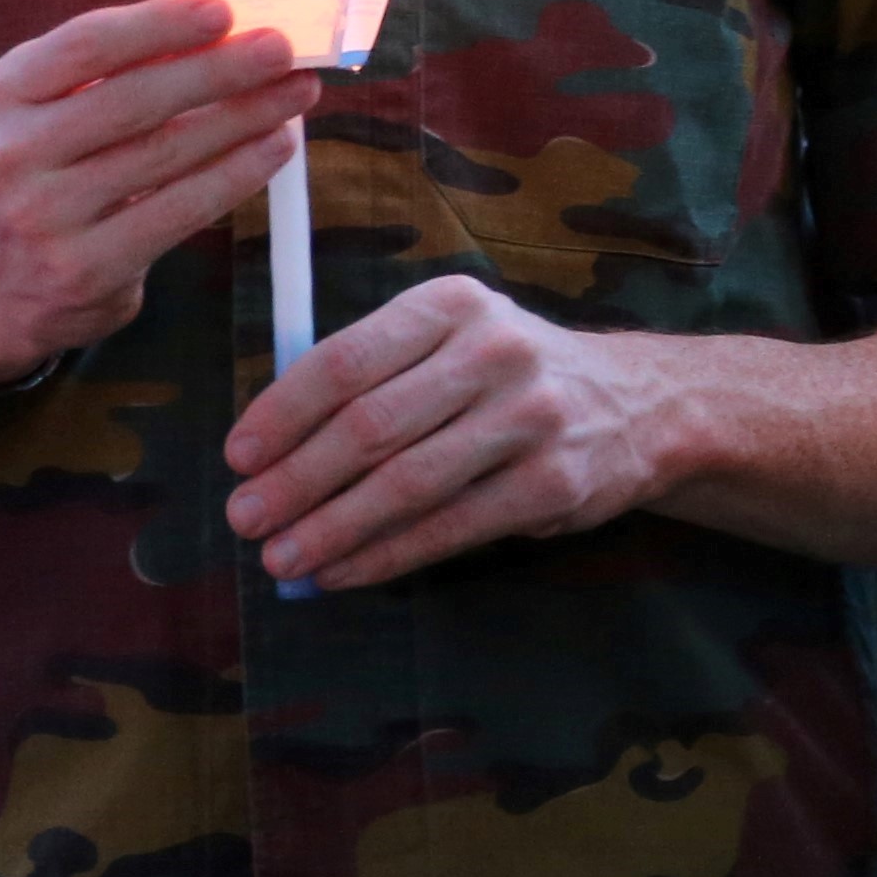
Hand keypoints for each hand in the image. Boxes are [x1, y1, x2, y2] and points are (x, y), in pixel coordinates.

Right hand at [0, 0, 317, 385]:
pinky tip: (273, 147)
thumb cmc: (45, 174)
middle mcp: (15, 153)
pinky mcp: (87, 267)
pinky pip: (180, 210)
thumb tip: (218, 30)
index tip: (223, 10)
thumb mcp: (48, 112)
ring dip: (242, 117)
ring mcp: (47, 216)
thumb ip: (110, 72)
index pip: (85, 46)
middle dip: (218, 69)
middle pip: (132, 100)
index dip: (157, 24)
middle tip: (280, 49)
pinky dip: (236, 174)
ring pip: (165, 154)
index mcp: (6, 94)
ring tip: (294, 93)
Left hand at [222, 273, 681, 586]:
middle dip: (296, 480)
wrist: (639, 404)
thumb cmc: (510, 375)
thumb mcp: (452, 338)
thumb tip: (269, 448)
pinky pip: (450, 528)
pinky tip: (341, 572)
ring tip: (281, 557)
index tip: (238, 456)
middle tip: (245, 518)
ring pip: (407, 484)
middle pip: (370, 426)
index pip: (346, 359)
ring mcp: (528, 418)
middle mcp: (493, 351)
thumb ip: (372, 375)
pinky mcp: (552, 482)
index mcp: (451, 304)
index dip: (282, 413)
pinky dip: (385, 556)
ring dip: (332, 528)